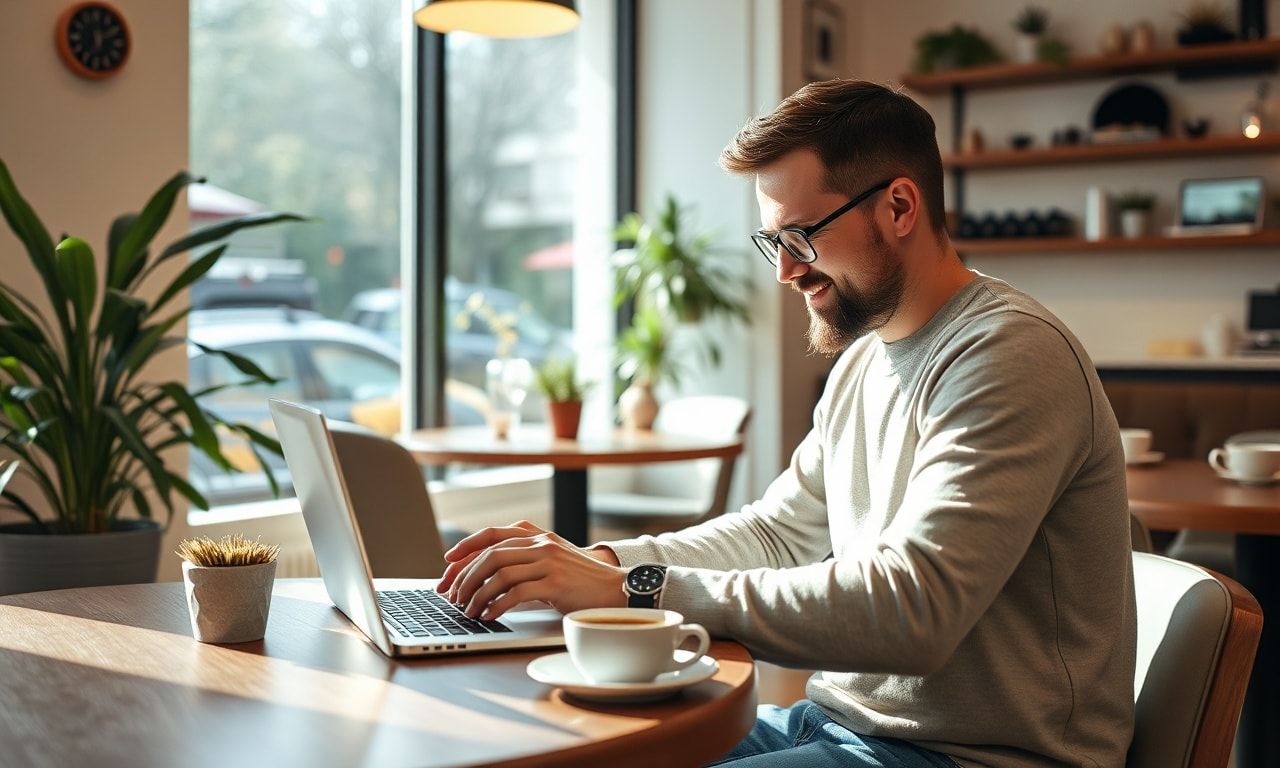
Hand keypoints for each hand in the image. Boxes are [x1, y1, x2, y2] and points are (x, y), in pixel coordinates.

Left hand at [435, 520, 626, 619]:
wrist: (617, 589)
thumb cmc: (581, 581)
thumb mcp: (552, 562)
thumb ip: (525, 560)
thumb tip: (487, 576)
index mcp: (538, 536)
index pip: (493, 534)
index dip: (466, 546)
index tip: (447, 562)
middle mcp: (542, 544)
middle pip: (490, 554)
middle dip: (465, 576)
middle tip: (453, 596)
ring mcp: (549, 562)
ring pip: (499, 573)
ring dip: (478, 594)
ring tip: (468, 610)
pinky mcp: (555, 583)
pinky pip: (515, 593)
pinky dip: (496, 605)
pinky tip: (489, 616)